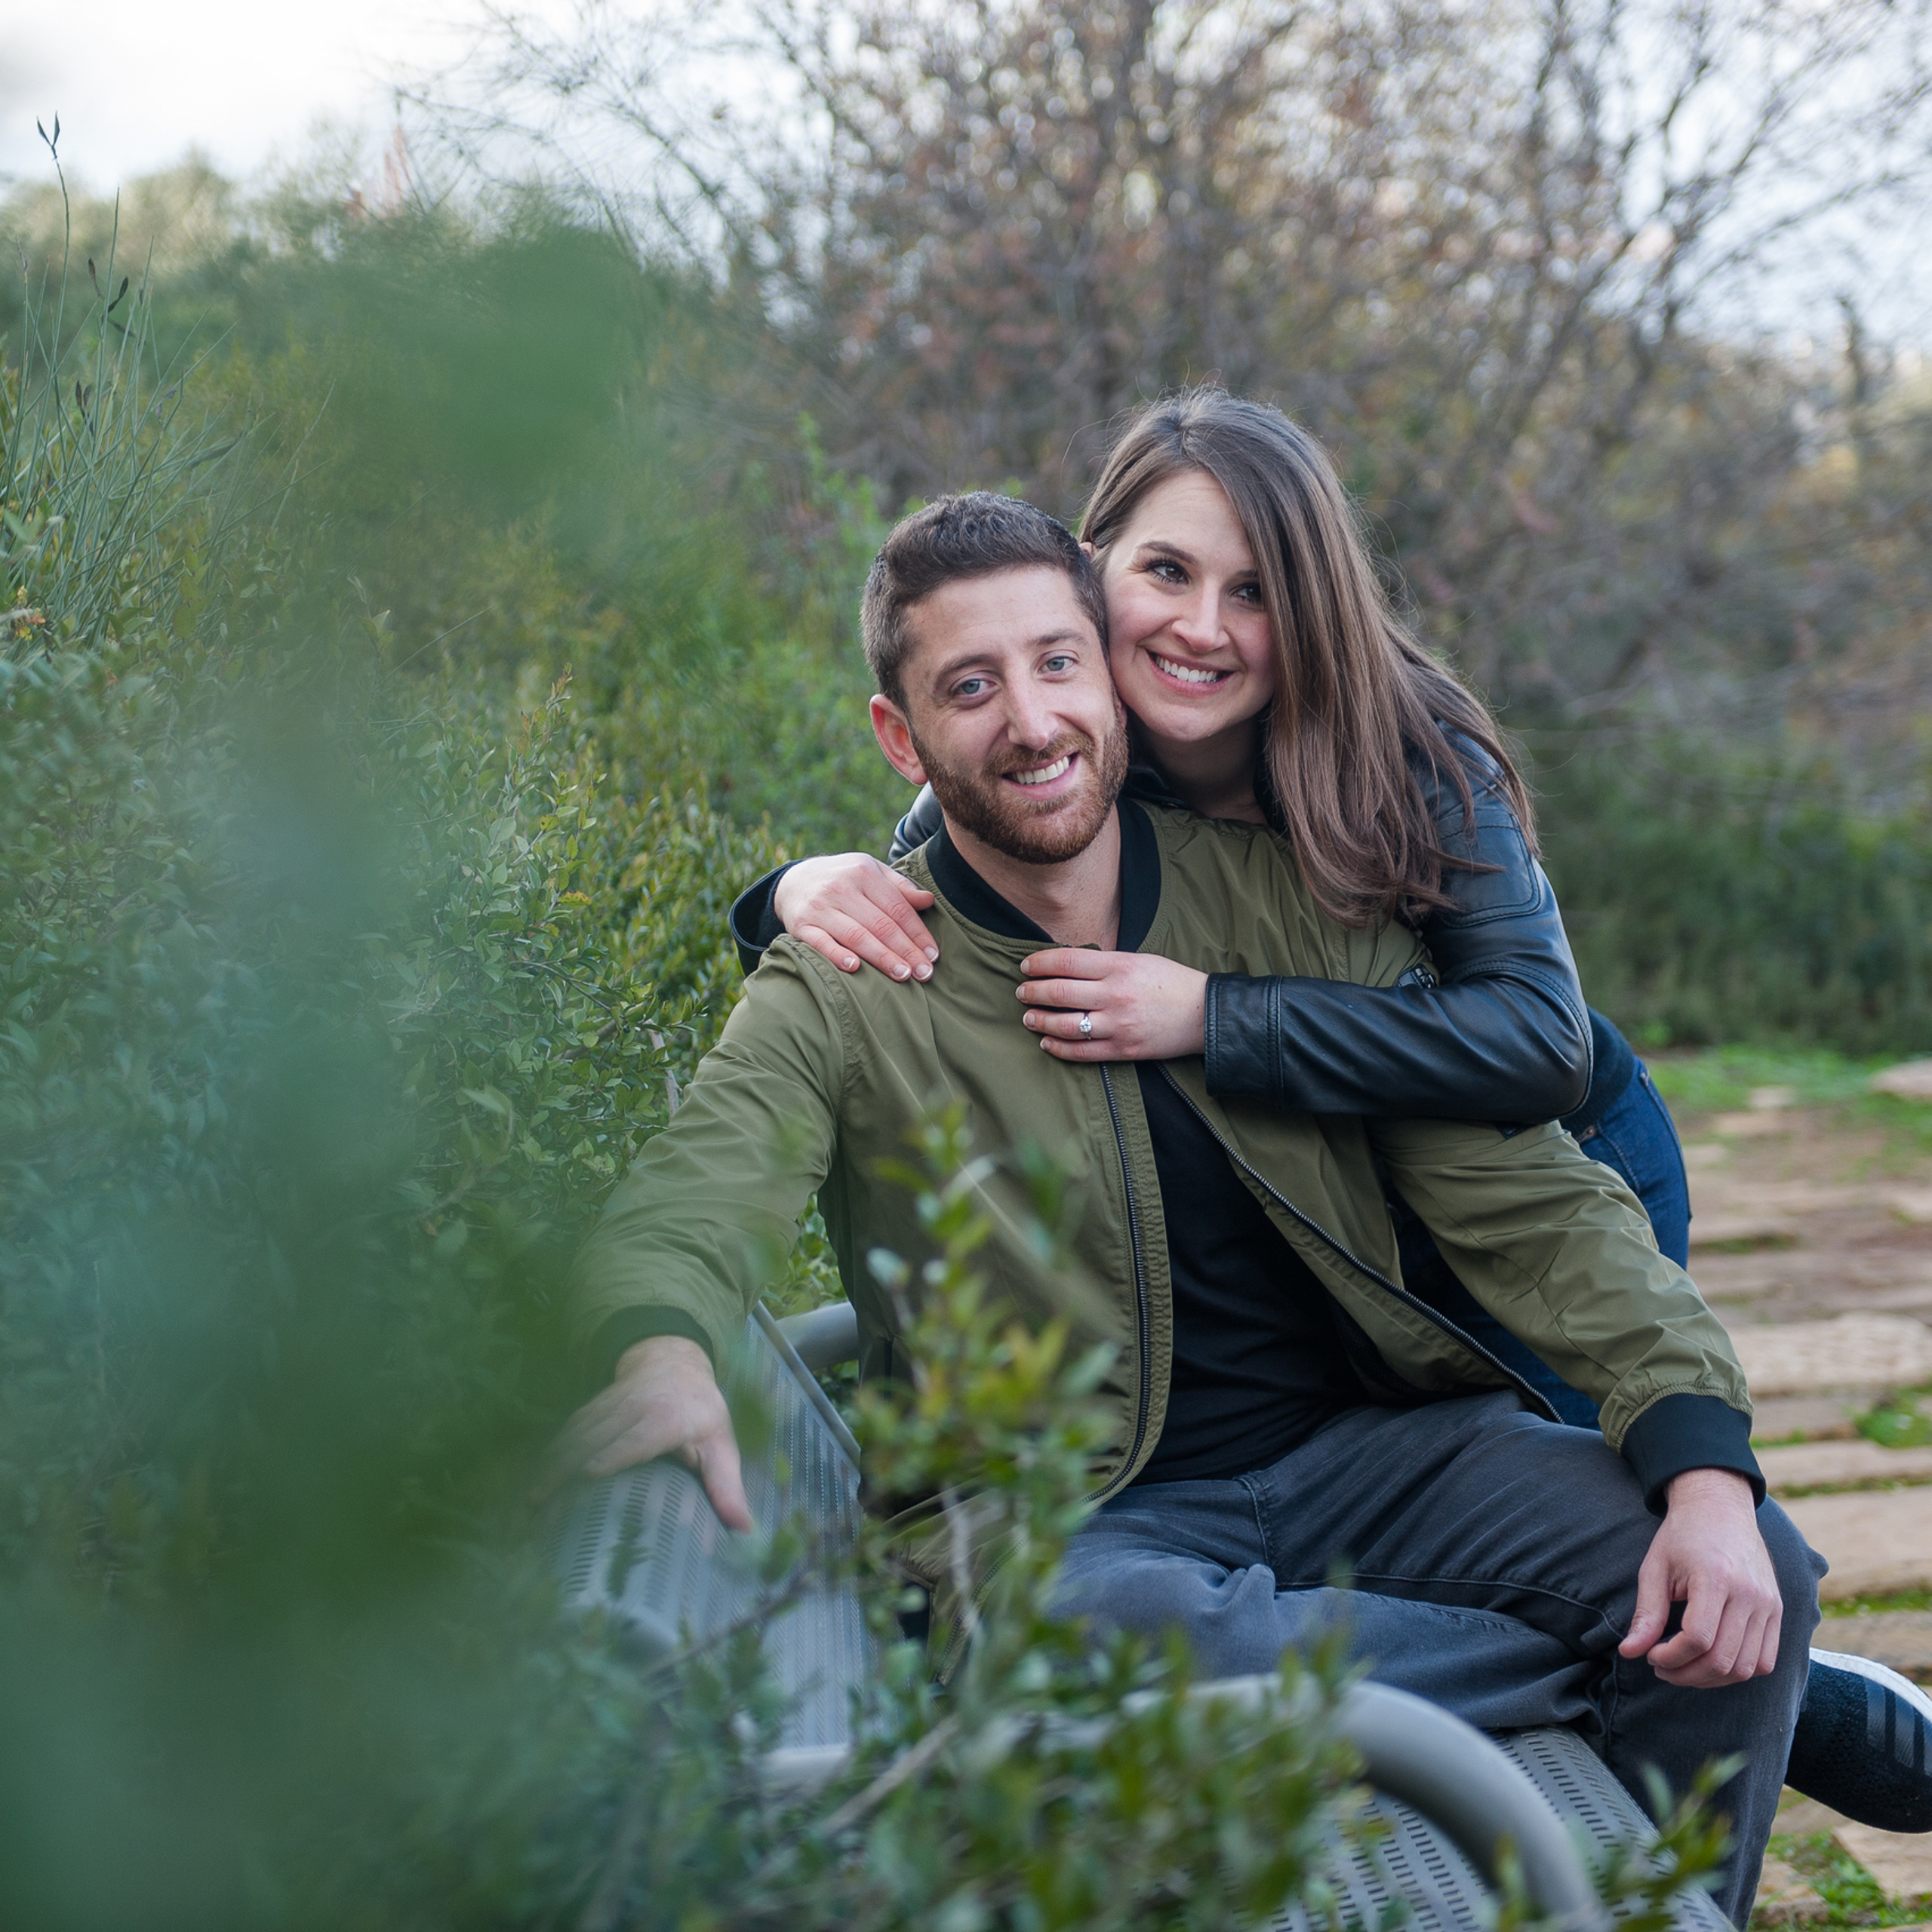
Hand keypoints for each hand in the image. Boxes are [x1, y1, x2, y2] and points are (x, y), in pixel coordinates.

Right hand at [543, 1334, 751, 1530]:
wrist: (675, 1360)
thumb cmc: (701, 1409)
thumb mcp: (722, 1444)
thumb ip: (728, 1486)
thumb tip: (743, 1529)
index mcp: (667, 1418)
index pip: (636, 1437)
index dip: (611, 1454)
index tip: (587, 1476)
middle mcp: (633, 1407)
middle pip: (593, 1437)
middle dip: (565, 1468)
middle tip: (540, 1506)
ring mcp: (608, 1404)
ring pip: (574, 1433)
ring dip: (549, 1463)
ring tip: (530, 1500)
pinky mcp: (592, 1406)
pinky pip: (566, 1429)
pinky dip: (548, 1452)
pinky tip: (535, 1477)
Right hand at [773, 854, 937, 982]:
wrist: (794, 881)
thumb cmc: (844, 879)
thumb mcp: (871, 872)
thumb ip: (900, 887)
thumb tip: (929, 901)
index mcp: (864, 873)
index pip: (897, 908)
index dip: (918, 933)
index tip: (933, 955)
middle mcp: (841, 888)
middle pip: (880, 924)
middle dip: (906, 950)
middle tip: (925, 973)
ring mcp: (819, 907)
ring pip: (856, 935)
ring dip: (881, 957)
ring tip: (903, 975)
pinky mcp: (800, 925)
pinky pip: (820, 943)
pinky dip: (836, 955)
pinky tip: (854, 968)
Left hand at [1018, 949, 1209, 1060]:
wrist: (1204, 1014)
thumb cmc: (1171, 982)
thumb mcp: (1138, 960)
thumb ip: (1104, 964)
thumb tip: (1064, 967)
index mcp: (1119, 966)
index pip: (1066, 962)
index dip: (1039, 964)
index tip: (1026, 967)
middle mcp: (1116, 995)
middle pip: (1059, 993)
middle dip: (1032, 992)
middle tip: (1021, 992)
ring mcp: (1119, 1025)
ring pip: (1065, 1025)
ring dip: (1040, 1021)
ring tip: (1028, 1017)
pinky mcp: (1124, 1050)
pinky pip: (1082, 1052)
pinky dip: (1058, 1047)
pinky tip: (1046, 1042)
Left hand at [1619, 1468, 1779, 1687]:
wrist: (1719, 1508)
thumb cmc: (1681, 1537)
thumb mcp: (1655, 1567)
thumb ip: (1646, 1613)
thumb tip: (1629, 1653)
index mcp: (1715, 1578)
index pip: (1697, 1638)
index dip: (1670, 1657)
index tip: (1650, 1655)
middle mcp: (1749, 1594)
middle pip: (1723, 1659)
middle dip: (1687, 1674)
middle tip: (1662, 1667)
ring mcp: (1768, 1604)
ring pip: (1747, 1667)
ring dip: (1712, 1679)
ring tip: (1685, 1667)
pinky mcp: (1777, 1610)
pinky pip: (1766, 1660)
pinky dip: (1740, 1670)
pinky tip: (1712, 1661)